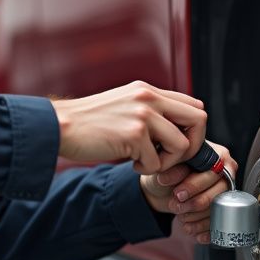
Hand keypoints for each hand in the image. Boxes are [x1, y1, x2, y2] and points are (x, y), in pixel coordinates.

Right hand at [51, 81, 206, 174]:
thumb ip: (148, 109)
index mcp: (147, 90)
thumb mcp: (123, 104)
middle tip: (171, 156)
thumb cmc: (88, 122)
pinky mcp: (133, 135)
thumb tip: (174, 128)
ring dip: (167, 161)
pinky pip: (156, 162)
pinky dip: (145, 169)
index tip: (178, 143)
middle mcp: (148, 98)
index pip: (193, 104)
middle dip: (192, 144)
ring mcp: (142, 115)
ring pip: (181, 145)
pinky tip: (129, 162)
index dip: (193, 129)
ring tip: (145, 160)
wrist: (60, 126)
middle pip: (199, 119)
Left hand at [139, 141, 237, 243]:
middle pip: (217, 195)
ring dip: (196, 218)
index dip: (195, 186)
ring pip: (217, 211)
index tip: (178, 194)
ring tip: (180, 216)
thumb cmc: (168, 173)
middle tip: (175, 205)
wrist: (162, 189)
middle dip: (193, 204)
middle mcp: (225, 174)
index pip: (213, 173)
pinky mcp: (221, 210)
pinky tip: (190, 228)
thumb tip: (166, 178)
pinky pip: (218, 223)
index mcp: (216, 155)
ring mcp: (225, 193)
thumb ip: (170, 170)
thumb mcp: (166, 167)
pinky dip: (203, 229)